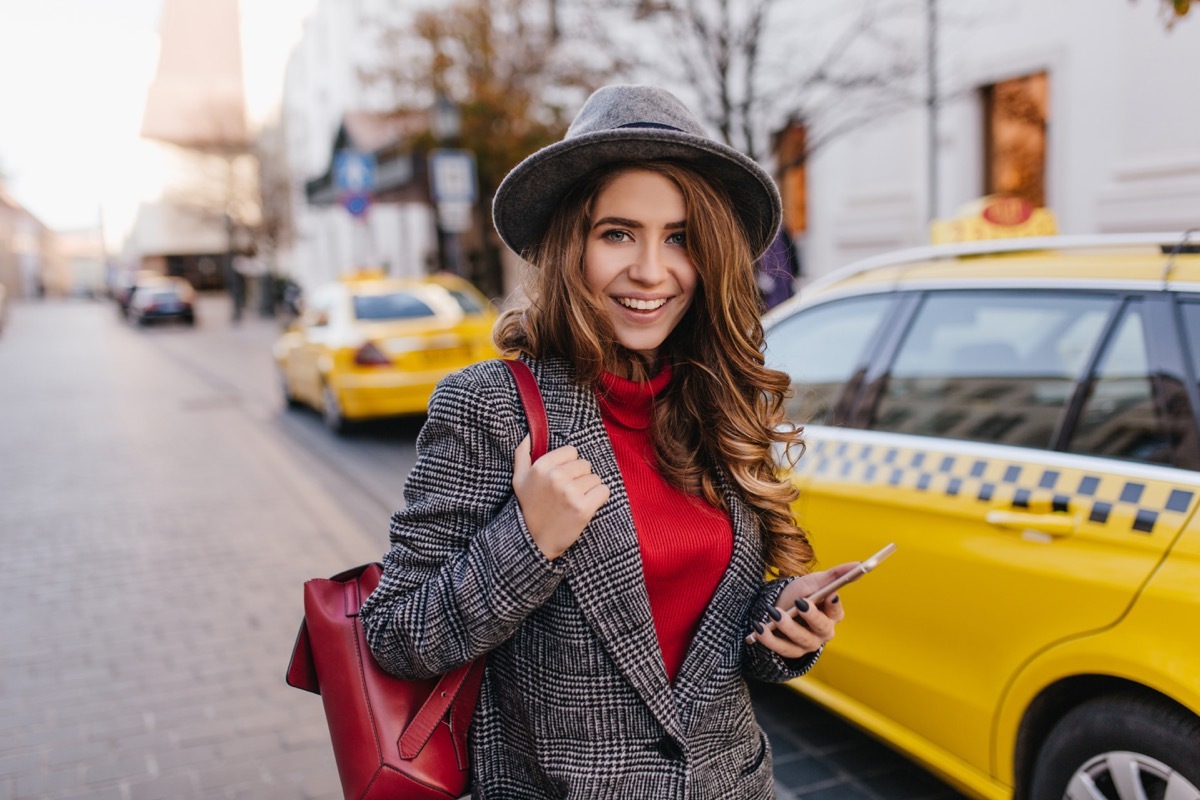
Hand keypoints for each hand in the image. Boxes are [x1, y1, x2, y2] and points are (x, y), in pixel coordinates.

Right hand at [512, 436, 609, 559]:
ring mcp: (570, 493)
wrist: (535, 541)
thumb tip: (530, 434)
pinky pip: (604, 491)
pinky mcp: (584, 508)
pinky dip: (599, 498)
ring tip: (574, 501)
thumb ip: (522, 454)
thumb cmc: (529, 508)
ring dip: (589, 489)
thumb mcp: (519, 479)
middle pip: (585, 464)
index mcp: (541, 467)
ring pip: (595, 478)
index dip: (569, 464)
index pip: (572, 451)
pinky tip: (586, 506)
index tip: (562, 478)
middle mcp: (556, 477)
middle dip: (580, 477)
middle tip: (567, 493)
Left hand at [752, 563, 854, 658]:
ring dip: (787, 627)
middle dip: (811, 616)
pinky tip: (759, 628)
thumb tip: (858, 563)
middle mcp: (823, 632)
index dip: (833, 604)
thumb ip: (836, 575)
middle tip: (799, 602)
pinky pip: (781, 648)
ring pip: (800, 639)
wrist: (779, 605)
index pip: (837, 611)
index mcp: (832, 615)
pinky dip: (769, 639)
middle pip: (821, 628)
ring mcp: (807, 644)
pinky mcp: (790, 651)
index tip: (829, 594)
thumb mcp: (815, 581)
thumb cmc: (801, 593)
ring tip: (774, 613)